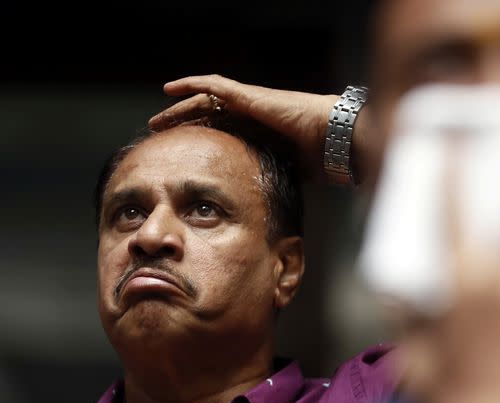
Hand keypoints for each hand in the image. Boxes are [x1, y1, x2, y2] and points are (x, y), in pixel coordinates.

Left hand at [148, 75, 353, 184]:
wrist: (332, 138)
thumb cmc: (320, 157)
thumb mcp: (287, 173)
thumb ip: (272, 181)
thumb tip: (264, 209)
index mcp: (259, 133)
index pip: (222, 135)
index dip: (200, 142)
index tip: (182, 155)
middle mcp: (252, 115)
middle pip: (208, 117)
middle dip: (183, 126)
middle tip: (160, 137)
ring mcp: (249, 103)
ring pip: (204, 102)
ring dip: (179, 110)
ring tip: (157, 122)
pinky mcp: (248, 96)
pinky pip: (213, 86)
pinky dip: (190, 85)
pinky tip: (169, 89)